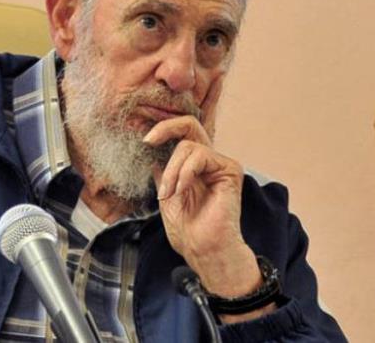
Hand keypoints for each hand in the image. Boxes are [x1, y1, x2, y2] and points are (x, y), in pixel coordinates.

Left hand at [143, 83, 274, 321]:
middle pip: (190, 125)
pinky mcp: (230, 169)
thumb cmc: (187, 230)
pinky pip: (201, 155)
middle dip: (165, 128)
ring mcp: (220, 164)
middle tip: (148, 141)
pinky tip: (181, 191)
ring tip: (169, 193)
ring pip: (188, 145)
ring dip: (172, 170)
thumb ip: (162, 173)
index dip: (163, 130)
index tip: (144, 141)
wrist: (202, 249)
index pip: (181, 135)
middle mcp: (208, 161)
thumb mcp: (165, 195)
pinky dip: (184, 172)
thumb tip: (152, 154)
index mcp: (193, 166)